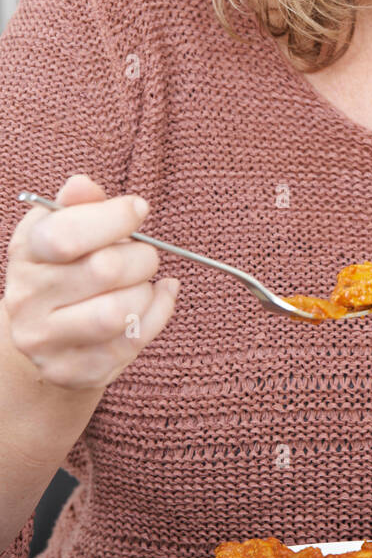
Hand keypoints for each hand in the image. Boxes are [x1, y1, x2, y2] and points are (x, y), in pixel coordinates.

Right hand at [3, 174, 180, 390]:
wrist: (49, 334)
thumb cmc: (68, 267)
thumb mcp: (64, 228)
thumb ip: (78, 204)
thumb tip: (82, 185)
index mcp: (26, 254)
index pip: (65, 235)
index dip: (113, 217)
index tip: (138, 209)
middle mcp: (27, 300)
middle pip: (104, 271)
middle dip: (141, 256)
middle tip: (145, 254)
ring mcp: (47, 342)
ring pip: (119, 312)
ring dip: (147, 291)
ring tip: (144, 282)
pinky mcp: (75, 372)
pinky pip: (134, 341)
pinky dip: (158, 314)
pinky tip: (156, 299)